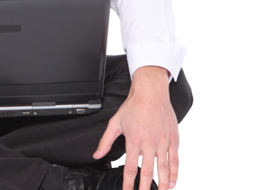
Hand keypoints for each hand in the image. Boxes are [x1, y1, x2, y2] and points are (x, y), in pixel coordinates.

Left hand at [93, 66, 179, 189]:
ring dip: (162, 184)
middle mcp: (149, 142)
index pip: (130, 167)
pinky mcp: (172, 139)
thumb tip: (97, 155)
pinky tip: (171, 183)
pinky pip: (174, 160)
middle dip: (145, 187)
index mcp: (134, 140)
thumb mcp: (115, 122)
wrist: (151, 92)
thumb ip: (106, 141)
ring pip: (164, 168)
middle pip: (148, 172)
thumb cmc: (133, 107)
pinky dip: (174, 173)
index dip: (128, 183)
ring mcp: (162, 141)